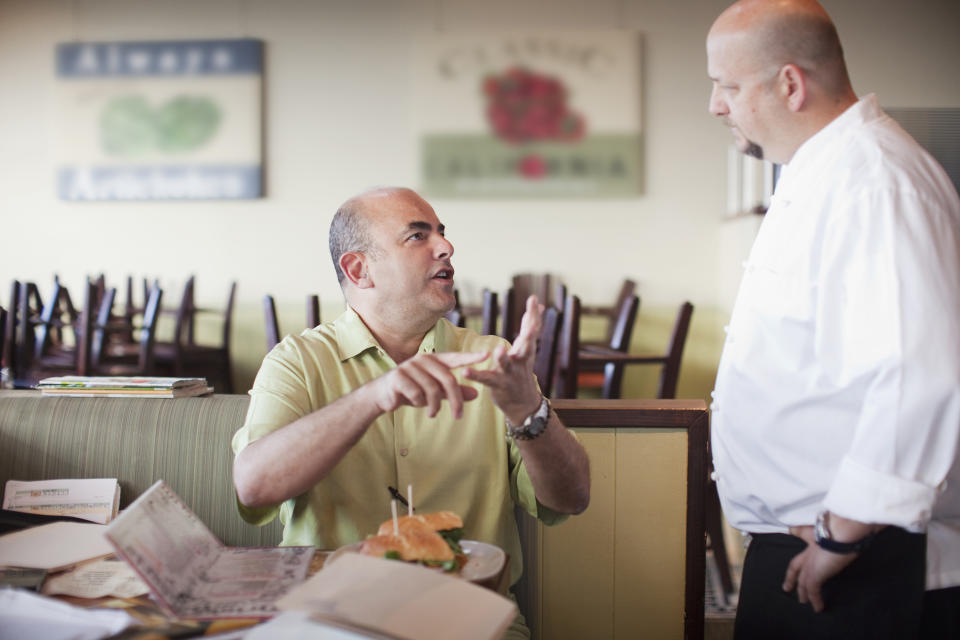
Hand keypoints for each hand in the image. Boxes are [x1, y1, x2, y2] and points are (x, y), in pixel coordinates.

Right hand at [372, 351, 487, 417]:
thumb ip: (454, 392)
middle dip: (455, 400)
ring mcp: (409, 366)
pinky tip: (415, 404)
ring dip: (435, 406)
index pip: (455, 358)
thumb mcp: (435, 393)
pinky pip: (417, 393)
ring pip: (433, 389)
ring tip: (432, 413)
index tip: (487, 354)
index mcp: (433, 360)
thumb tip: (477, 394)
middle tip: (458, 416)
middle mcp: (422, 360)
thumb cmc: (411, 392)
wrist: (382, 396)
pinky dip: (419, 403)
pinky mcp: (398, 377)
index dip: (471, 357)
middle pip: (448, 379)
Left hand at [462, 295, 542, 421]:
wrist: (524, 404)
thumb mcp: (527, 348)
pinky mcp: (497, 384)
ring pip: (507, 364)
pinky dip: (475, 375)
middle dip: (529, 333)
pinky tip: (465, 371)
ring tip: (499, 350)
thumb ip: (529, 327)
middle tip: (532, 322)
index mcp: (526, 349)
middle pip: (526, 345)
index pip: (532, 329)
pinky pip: (485, 379)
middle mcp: (521, 359)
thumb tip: (539, 305)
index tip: (534, 299)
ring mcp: (510, 373)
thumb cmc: (522, 370)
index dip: (534, 314)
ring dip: (503, 357)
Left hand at [782, 525, 857, 612]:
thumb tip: (857, 529)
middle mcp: (810, 550)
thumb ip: (843, 527)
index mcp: (815, 537)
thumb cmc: (845, 526)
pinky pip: (813, 591)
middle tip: (787, 586)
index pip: (801, 537)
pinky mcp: (814, 574)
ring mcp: (810, 563)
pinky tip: (818, 608)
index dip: (796, 537)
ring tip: (802, 601)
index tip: (792, 538)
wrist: (842, 531)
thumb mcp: (841, 525)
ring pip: (802, 581)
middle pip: (795, 565)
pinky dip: (815, 600)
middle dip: (791, 576)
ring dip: (802, 592)